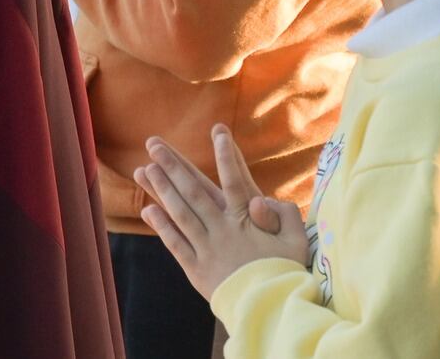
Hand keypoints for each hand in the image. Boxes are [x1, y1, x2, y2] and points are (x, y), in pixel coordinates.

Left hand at [136, 127, 307, 298]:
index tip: (218, 130)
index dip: (227, 155)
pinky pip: (175, 243)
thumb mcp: (297, 241)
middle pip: (194, 191)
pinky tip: (147, 210)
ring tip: (142, 169)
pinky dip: (161, 226)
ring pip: (180, 213)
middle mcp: (223, 229)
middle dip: (172, 165)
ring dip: (160, 189)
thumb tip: (262, 199)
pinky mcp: (197, 268)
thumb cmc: (287, 272)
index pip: (235, 180)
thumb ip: (285, 215)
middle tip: (153, 143)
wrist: (271, 310)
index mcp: (247, 219)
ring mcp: (207, 247)